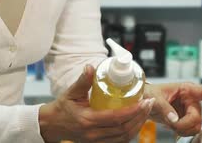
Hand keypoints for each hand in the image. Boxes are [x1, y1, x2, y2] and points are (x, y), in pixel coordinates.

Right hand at [38, 65, 153, 142]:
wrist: (52, 125)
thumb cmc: (63, 107)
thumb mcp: (71, 92)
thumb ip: (83, 80)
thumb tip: (90, 67)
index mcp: (87, 120)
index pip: (116, 118)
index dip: (133, 110)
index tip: (144, 100)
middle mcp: (93, 134)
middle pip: (124, 129)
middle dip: (140, 117)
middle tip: (149, 103)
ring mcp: (96, 141)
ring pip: (124, 137)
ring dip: (138, 125)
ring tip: (146, 111)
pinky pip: (119, 141)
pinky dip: (130, 132)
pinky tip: (136, 121)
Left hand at [144, 82, 201, 136]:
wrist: (143, 102)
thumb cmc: (149, 93)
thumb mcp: (154, 98)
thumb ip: (164, 108)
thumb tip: (174, 119)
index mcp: (186, 89)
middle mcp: (191, 100)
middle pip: (197, 117)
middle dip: (185, 124)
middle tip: (173, 124)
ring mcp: (189, 111)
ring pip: (195, 126)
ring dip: (183, 129)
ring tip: (171, 124)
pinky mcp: (186, 119)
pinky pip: (190, 130)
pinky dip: (182, 132)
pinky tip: (173, 127)